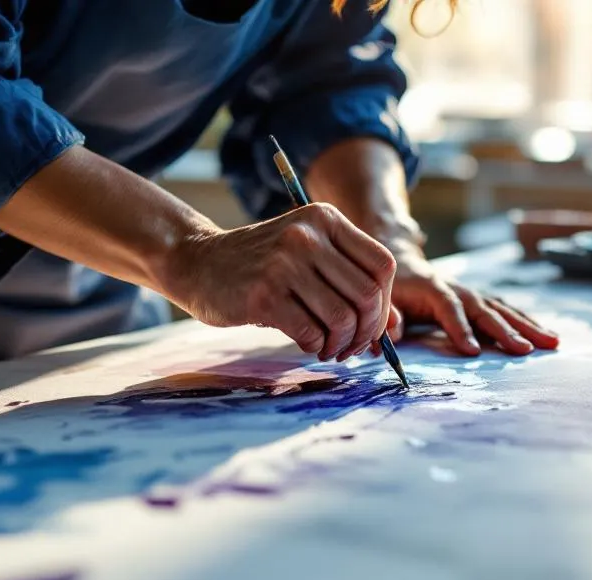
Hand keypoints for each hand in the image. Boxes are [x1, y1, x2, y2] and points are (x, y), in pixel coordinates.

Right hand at [162, 203, 398, 361]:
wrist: (197, 262)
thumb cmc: (262, 265)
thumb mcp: (308, 256)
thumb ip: (349, 282)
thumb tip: (394, 328)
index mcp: (325, 219)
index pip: (382, 265)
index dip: (384, 302)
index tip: (370, 322)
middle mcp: (307, 235)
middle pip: (367, 295)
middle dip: (366, 331)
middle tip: (351, 345)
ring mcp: (284, 264)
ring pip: (342, 318)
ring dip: (340, 344)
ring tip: (328, 347)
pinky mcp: (263, 295)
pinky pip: (311, 332)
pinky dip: (315, 346)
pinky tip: (306, 343)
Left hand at [383, 239, 558, 355]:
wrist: (403, 264)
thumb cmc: (392, 290)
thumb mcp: (382, 301)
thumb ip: (386, 319)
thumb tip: (392, 336)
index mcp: (431, 288)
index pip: (449, 308)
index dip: (460, 329)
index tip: (473, 351)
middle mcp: (458, 288)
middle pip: (485, 309)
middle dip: (506, 330)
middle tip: (525, 350)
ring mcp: (472, 293)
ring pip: (503, 308)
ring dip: (527, 325)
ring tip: (551, 343)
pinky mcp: (480, 300)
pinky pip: (506, 310)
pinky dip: (526, 323)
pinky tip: (544, 336)